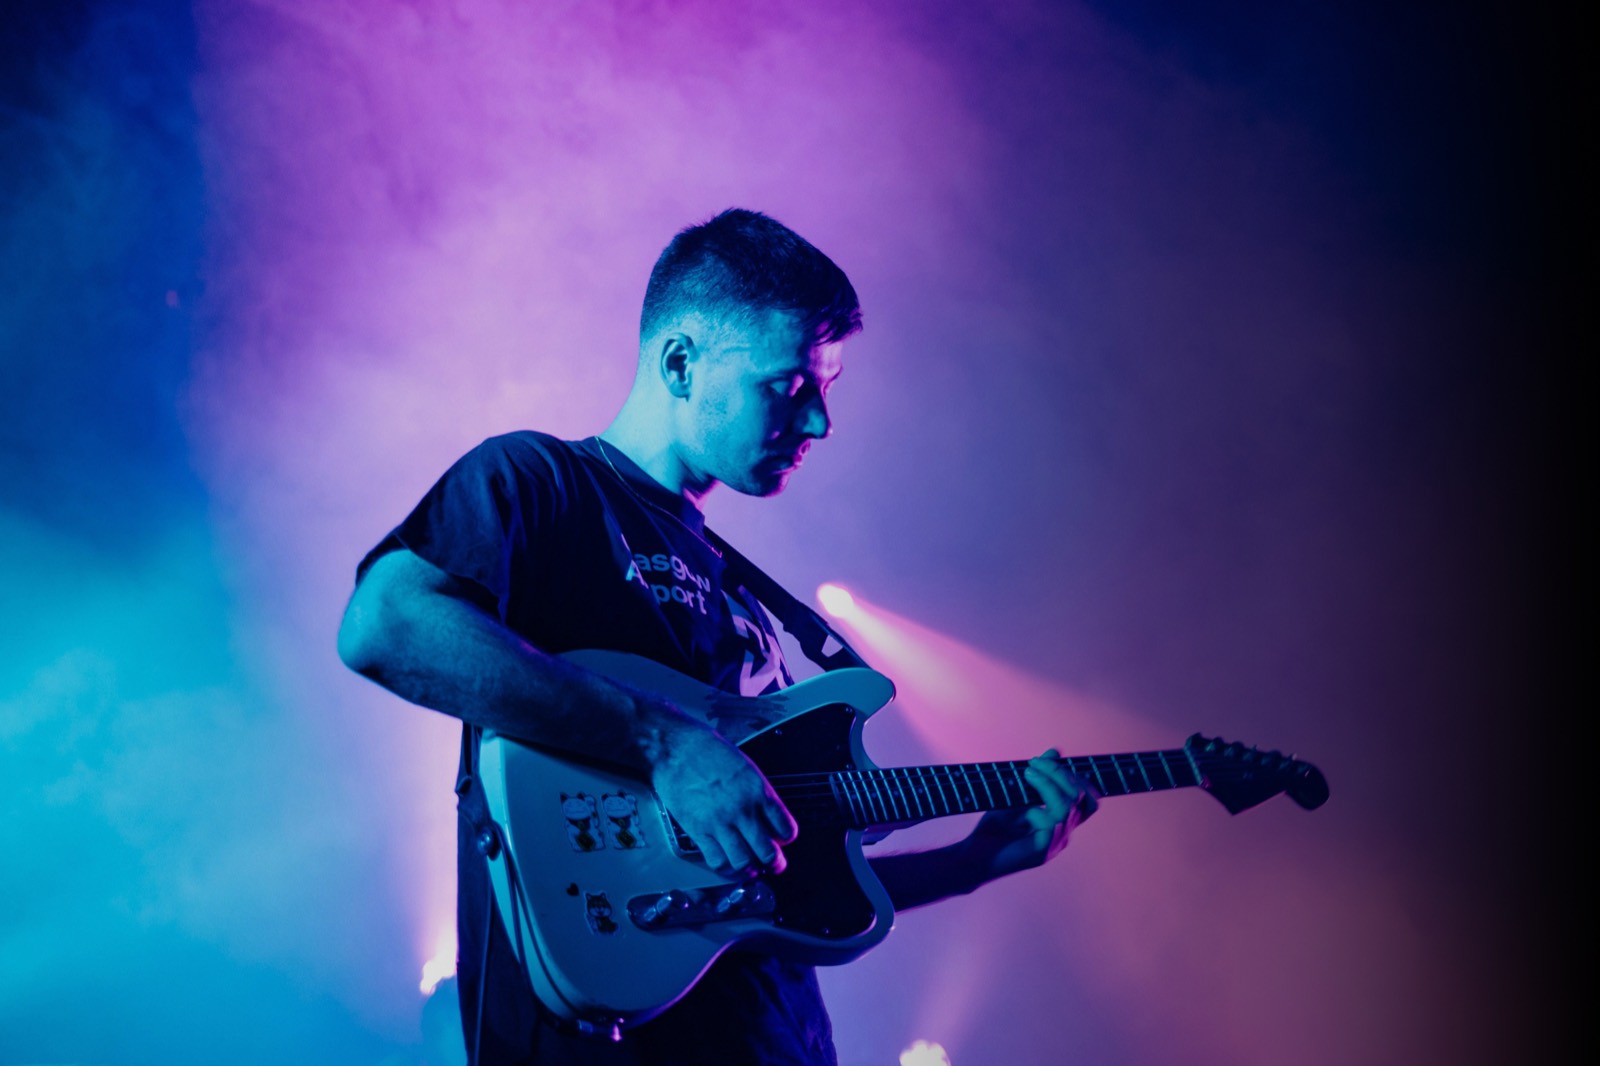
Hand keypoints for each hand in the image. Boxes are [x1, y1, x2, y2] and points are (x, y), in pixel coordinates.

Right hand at [649, 715, 797, 876]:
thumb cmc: (709, 752)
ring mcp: (720, 822)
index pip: (785, 828)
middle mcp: (743, 810)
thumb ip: (758, 793)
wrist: (676, 748)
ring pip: (743, 861)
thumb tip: (766, 814)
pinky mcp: (698, 830)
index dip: (786, 838)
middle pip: (768, 852)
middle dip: (775, 863)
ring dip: (750, 869)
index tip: (782, 840)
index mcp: (759, 791)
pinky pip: (717, 860)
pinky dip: (725, 867)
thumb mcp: (745, 767)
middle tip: (775, 865)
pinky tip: (728, 864)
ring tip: (750, 868)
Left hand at [960, 749, 1096, 882]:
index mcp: (1061, 823)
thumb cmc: (993, 830)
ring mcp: (1055, 843)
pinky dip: (1040, 803)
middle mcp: (1063, 833)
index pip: (1088, 800)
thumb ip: (1037, 778)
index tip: (1048, 760)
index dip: (1076, 776)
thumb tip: (1054, 752)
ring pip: (1068, 807)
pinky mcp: (1042, 851)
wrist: (972, 859)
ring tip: (1028, 772)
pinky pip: (1054, 822)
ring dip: (1049, 782)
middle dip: (1061, 773)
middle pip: (1082, 799)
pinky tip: (1022, 801)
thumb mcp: (1015, 797)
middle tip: (1035, 762)